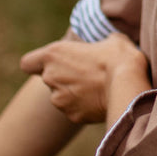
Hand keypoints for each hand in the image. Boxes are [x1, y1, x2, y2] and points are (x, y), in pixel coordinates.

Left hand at [19, 34, 150, 123]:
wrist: (129, 86)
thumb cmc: (120, 57)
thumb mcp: (110, 40)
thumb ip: (98, 44)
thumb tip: (106, 46)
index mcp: (54, 54)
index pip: (27, 63)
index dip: (38, 64)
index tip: (54, 63)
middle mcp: (51, 77)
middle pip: (49, 79)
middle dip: (64, 77)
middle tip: (88, 74)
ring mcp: (60, 99)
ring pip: (61, 96)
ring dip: (74, 93)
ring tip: (98, 88)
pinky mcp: (72, 116)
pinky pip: (75, 110)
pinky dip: (85, 107)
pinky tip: (102, 100)